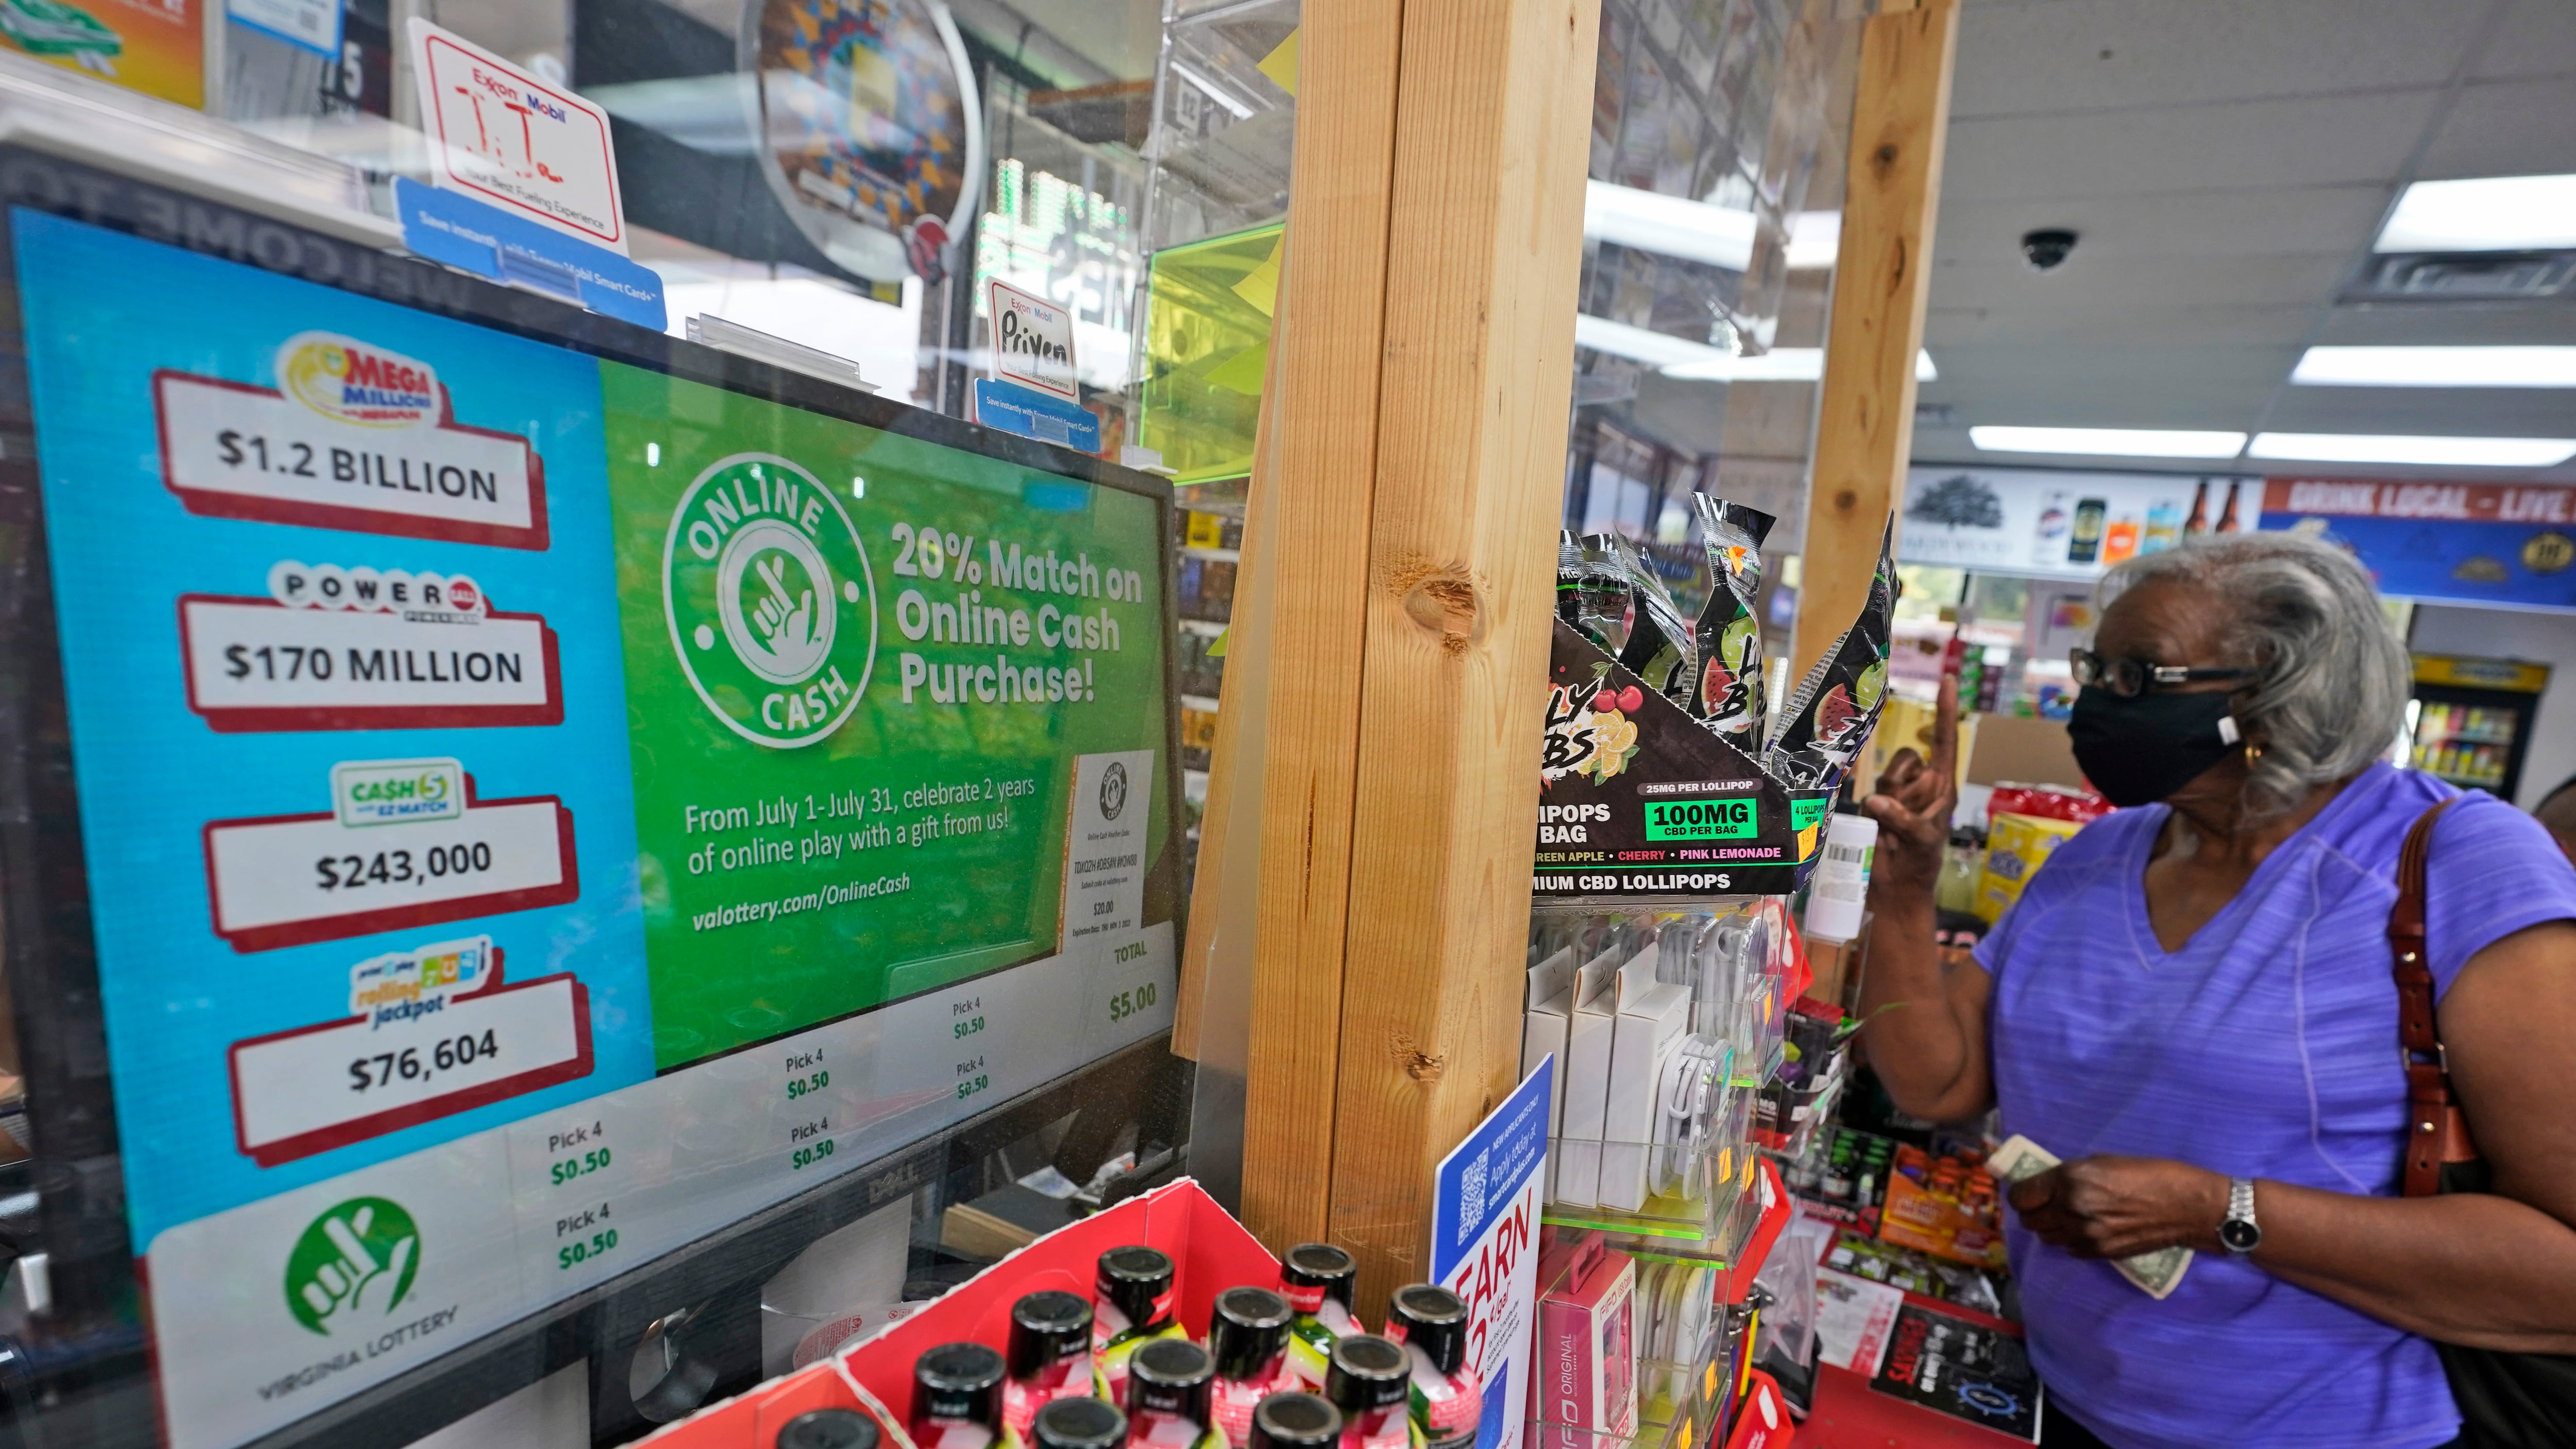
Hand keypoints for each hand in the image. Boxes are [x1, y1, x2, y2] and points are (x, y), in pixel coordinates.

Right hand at [1860, 671, 1958, 899]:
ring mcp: (1897, 795)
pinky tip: (1880, 828)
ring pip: (1887, 773)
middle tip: (1905, 817)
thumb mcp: (1922, 842)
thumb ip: (1903, 819)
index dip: (1946, 711)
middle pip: (1907, 759)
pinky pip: (1870, 790)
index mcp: (1943, 788)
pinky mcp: (1876, 805)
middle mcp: (1921, 786)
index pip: (1944, 742)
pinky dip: (1874, 806)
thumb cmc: (1921, 867)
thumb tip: (1878, 801)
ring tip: (1894, 828)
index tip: (1949, 679)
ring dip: (1889, 797)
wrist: (1896, 891)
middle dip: (1903, 783)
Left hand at [2008, 1154, 2228, 1258]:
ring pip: (2047, 1237)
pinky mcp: (2100, 1253)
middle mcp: (2072, 1209)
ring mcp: (2086, 1235)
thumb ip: (2069, 1176)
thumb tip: (2047, 1186)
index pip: (2021, 1196)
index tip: (2028, 1192)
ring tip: (2067, 1215)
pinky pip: (2069, 1249)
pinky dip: (2071, 1239)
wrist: (2187, 1205)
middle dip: (2034, 1211)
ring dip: (2051, 1226)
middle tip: (2047, 1203)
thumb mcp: (2101, 1162)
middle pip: (2029, 1220)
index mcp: (2070, 1180)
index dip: (2021, 1194)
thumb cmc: (2148, 1173)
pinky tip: (2087, 1228)